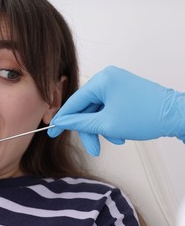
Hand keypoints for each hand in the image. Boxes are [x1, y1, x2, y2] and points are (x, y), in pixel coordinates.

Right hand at [48, 66, 184, 155]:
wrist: (177, 115)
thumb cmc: (146, 116)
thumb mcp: (107, 123)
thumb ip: (81, 123)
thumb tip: (63, 122)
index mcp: (102, 80)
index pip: (74, 101)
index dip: (64, 119)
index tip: (53, 131)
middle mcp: (108, 77)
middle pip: (87, 107)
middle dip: (90, 130)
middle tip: (92, 148)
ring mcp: (117, 83)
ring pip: (98, 110)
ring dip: (102, 128)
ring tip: (114, 140)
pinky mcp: (124, 90)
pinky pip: (108, 107)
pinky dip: (110, 122)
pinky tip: (120, 133)